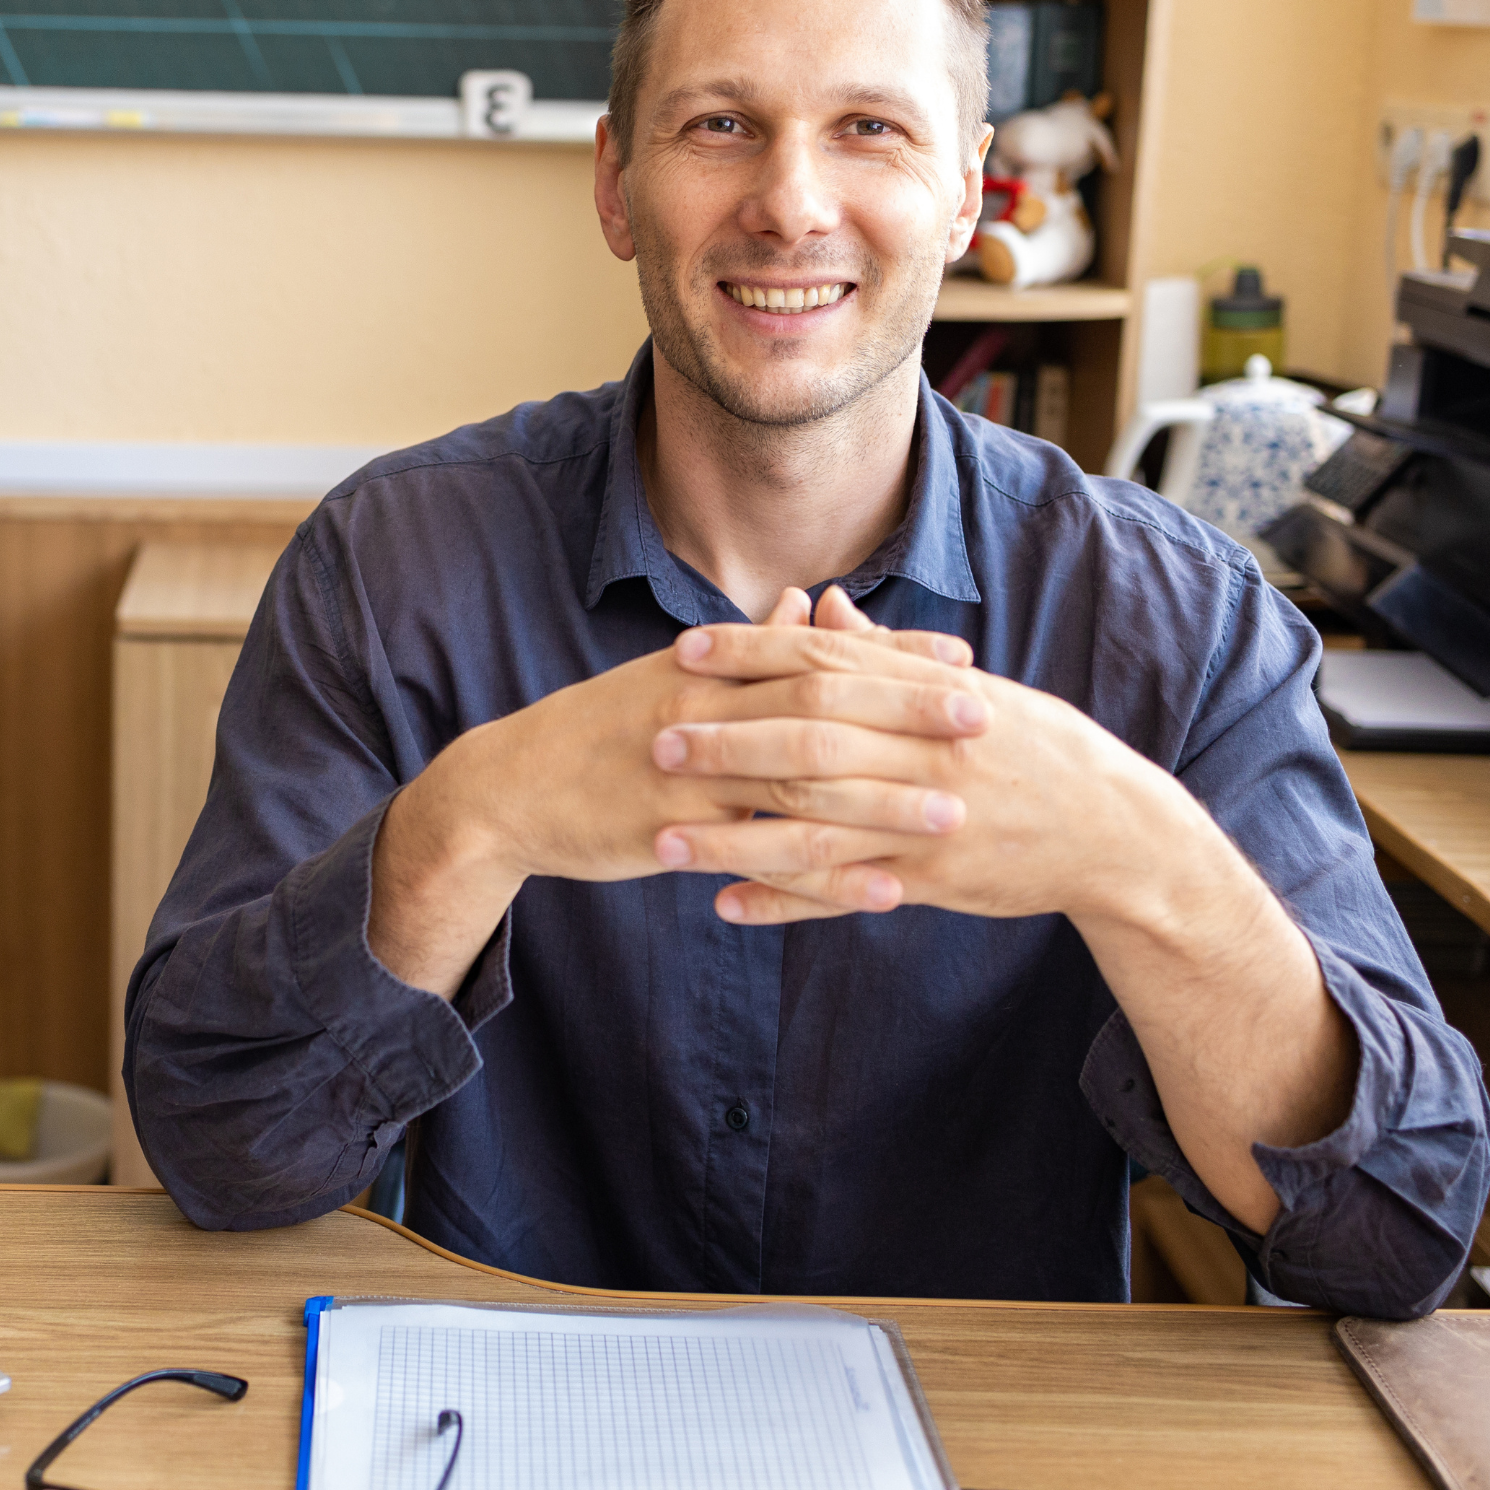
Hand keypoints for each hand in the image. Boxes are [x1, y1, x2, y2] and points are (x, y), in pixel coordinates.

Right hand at [366, 587, 977, 991]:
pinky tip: (884, 889)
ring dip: (885, 799)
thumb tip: (805, 601)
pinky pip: (766, 856)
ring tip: (956, 812)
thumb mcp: (667, 675)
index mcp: (709, 667)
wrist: (505, 791)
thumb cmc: (592, 733)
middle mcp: (704, 710)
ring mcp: (689, 774)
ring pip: (802, 782)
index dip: (893, 654)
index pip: (818, 650)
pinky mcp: (674, 834)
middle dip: (907, 712)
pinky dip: (831, 874)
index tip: (964, 657)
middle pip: (823, 704)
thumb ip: (747, 643)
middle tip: (985, 719)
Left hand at [648, 588, 1210, 926]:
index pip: (827, 662)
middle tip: (656, 741)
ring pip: (815, 826)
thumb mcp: (968, 689)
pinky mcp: (930, 881)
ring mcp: (926, 820)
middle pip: (811, 739)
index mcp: (928, 694)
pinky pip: (843, 894)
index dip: (752, 653)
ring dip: (734, 837)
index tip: (684, 649)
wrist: (1117, 833)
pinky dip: (783, 902)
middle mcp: (923, 752)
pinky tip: (724, 905)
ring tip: (662, 842)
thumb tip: (821, 606)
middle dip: (728, 740)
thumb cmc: (1035, 749)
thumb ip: (887, 652)